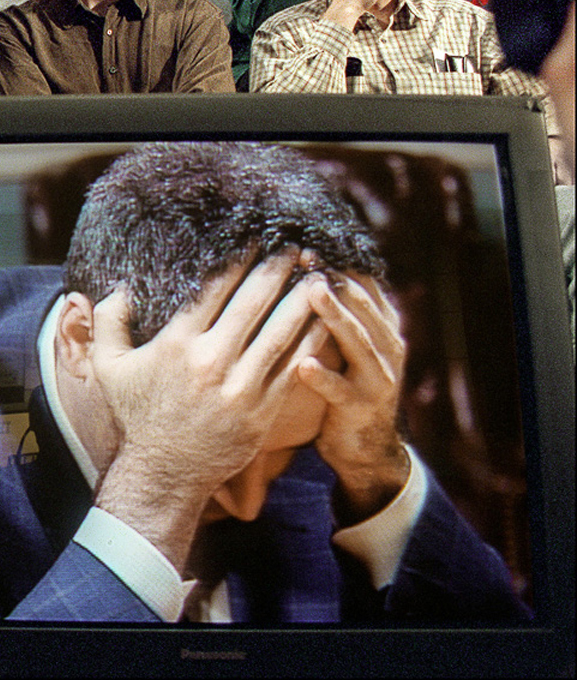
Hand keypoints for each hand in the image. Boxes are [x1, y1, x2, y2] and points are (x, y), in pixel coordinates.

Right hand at [83, 250, 321, 566]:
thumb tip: (121, 287)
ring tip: (319, 276)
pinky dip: (311, 341)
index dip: (238, 260)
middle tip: (295, 246)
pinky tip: (324, 321)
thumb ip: (108, 322)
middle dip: (276, 269)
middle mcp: (211, 360)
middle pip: (253, 302)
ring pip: (281, 331)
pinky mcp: (262, 411)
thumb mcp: (108, 367)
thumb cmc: (135, 417)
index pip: (214, 289)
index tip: (254, 240)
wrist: (161, 474)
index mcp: (176, 344)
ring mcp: (240, 387)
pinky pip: (292, 367)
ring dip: (302, 300)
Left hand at [299, 273, 409, 521]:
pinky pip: (341, 390)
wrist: (365, 448)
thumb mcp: (348, 346)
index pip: (365, 287)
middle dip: (335, 279)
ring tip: (311, 292)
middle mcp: (388, 349)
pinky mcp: (361, 408)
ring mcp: (379, 379)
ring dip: (334, 315)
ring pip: (357, 341)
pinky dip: (324, 378)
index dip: (339, 264)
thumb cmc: (345, 385)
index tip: (308, 242)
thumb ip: (338, 312)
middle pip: (362, 307)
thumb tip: (306, 267)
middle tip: (307, 256)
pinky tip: (303, 365)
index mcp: (383, 328)